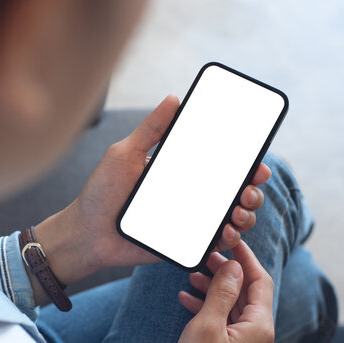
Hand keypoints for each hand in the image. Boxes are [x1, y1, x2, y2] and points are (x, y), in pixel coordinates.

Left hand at [33, 95, 269, 287]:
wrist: (86, 233)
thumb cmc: (100, 193)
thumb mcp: (124, 154)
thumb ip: (150, 129)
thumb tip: (174, 98)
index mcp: (178, 172)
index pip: (218, 165)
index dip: (244, 163)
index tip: (257, 163)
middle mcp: (188, 194)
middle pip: (233, 192)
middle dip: (252, 191)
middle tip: (249, 189)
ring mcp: (188, 219)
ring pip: (231, 217)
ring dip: (245, 214)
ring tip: (238, 211)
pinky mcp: (183, 243)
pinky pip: (213, 242)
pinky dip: (228, 238)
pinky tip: (226, 231)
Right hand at [173, 240, 275, 342]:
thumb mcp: (207, 325)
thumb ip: (222, 292)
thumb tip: (235, 266)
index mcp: (260, 327)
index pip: (261, 282)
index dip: (247, 259)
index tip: (232, 242)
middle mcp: (259, 336)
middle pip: (247, 294)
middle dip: (226, 273)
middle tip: (207, 257)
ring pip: (234, 308)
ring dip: (214, 290)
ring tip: (193, 277)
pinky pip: (225, 324)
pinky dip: (209, 309)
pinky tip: (187, 301)